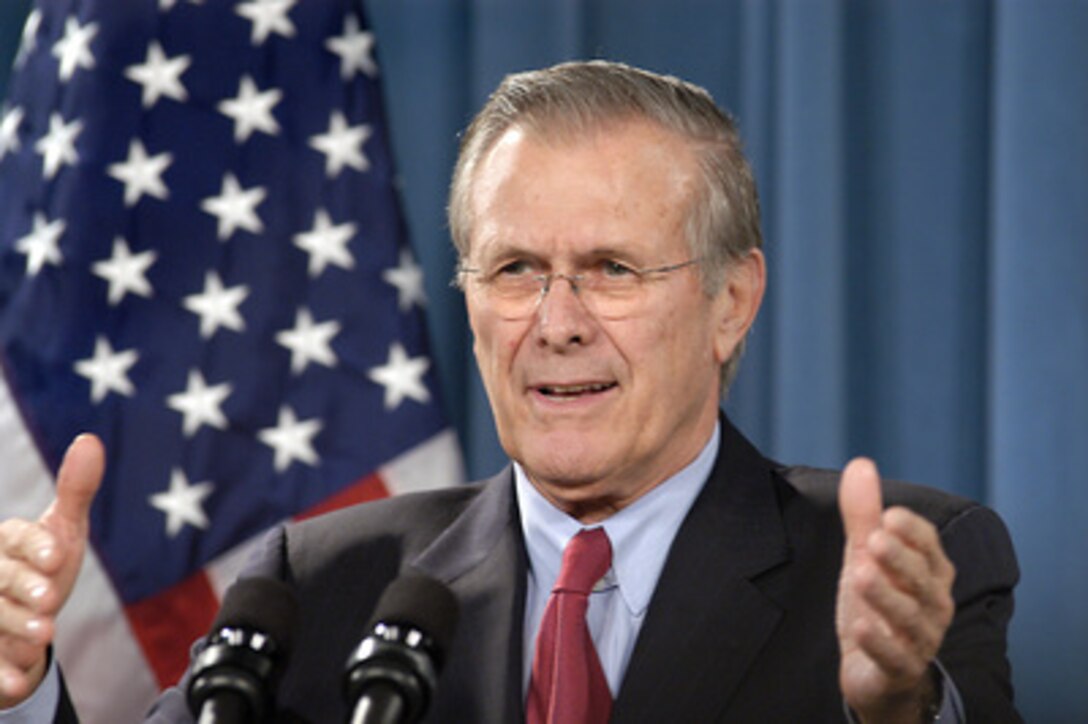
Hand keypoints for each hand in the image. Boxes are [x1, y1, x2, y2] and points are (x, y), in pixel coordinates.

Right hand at [0, 434, 103, 707]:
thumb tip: (89, 440)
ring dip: (15, 625)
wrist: (28, 619)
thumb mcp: (64, 531)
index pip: (17, 537)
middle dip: (23, 588)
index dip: (36, 547)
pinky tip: (16, 680)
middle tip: (51, 601)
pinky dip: (2, 671)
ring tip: (45, 634)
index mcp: (9, 543)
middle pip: (1, 577)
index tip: (58, 555)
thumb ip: (76, 490)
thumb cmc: (45, 567)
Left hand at [836, 458, 955, 722]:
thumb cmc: (877, 602)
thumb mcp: (866, 556)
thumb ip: (863, 515)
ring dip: (886, 597)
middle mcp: (932, 604)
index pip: (929, 546)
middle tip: (873, 540)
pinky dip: (879, 644)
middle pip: (921, 579)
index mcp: (929, 571)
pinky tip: (860, 628)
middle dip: (900, 559)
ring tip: (861, 576)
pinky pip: (895, 658)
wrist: (877, 669)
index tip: (887, 515)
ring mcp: (920, 639)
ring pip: (909, 617)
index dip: (911, 531)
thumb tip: (861, 464)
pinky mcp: (899, 669)